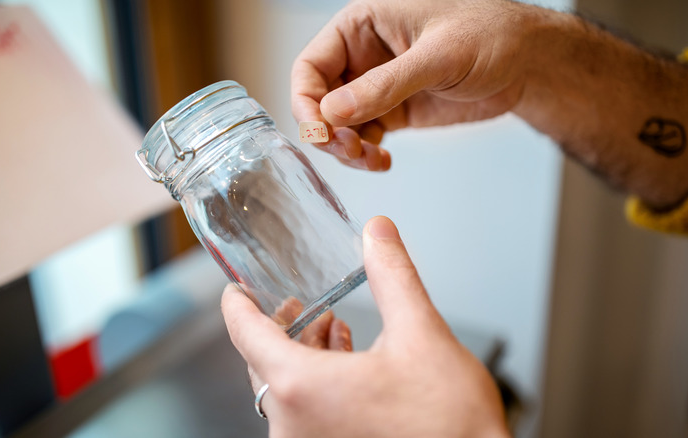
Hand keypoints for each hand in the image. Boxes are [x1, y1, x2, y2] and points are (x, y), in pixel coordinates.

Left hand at [221, 216, 509, 437]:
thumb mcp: (423, 334)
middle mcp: (294, 427)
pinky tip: (346, 365)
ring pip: (285, 393)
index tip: (236, 292)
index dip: (239, 306)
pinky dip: (316, 386)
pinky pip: (303, 416)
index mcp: (304, 389)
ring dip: (303, 357)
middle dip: (281, 329)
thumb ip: (393, 276)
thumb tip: (378, 234)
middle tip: (296, 307)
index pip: (246, 336)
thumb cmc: (452, 424)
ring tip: (330, 330)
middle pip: (264, 364)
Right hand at [291, 0, 535, 170]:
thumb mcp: (437, 56)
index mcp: (361, 26)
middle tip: (350, 150)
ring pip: (338, 127)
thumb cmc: (490, 35)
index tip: (320, 131)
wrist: (526, 62)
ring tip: (371, 160)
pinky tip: (382, 162)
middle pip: (318, 101)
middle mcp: (361, 57)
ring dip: (346, 150)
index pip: (310, 66)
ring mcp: (376, 88)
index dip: (306, 101)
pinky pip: (363, 139)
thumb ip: (385, 84)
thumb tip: (333, 111)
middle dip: (327, 132)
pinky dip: (365, 156)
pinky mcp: (393, 112)